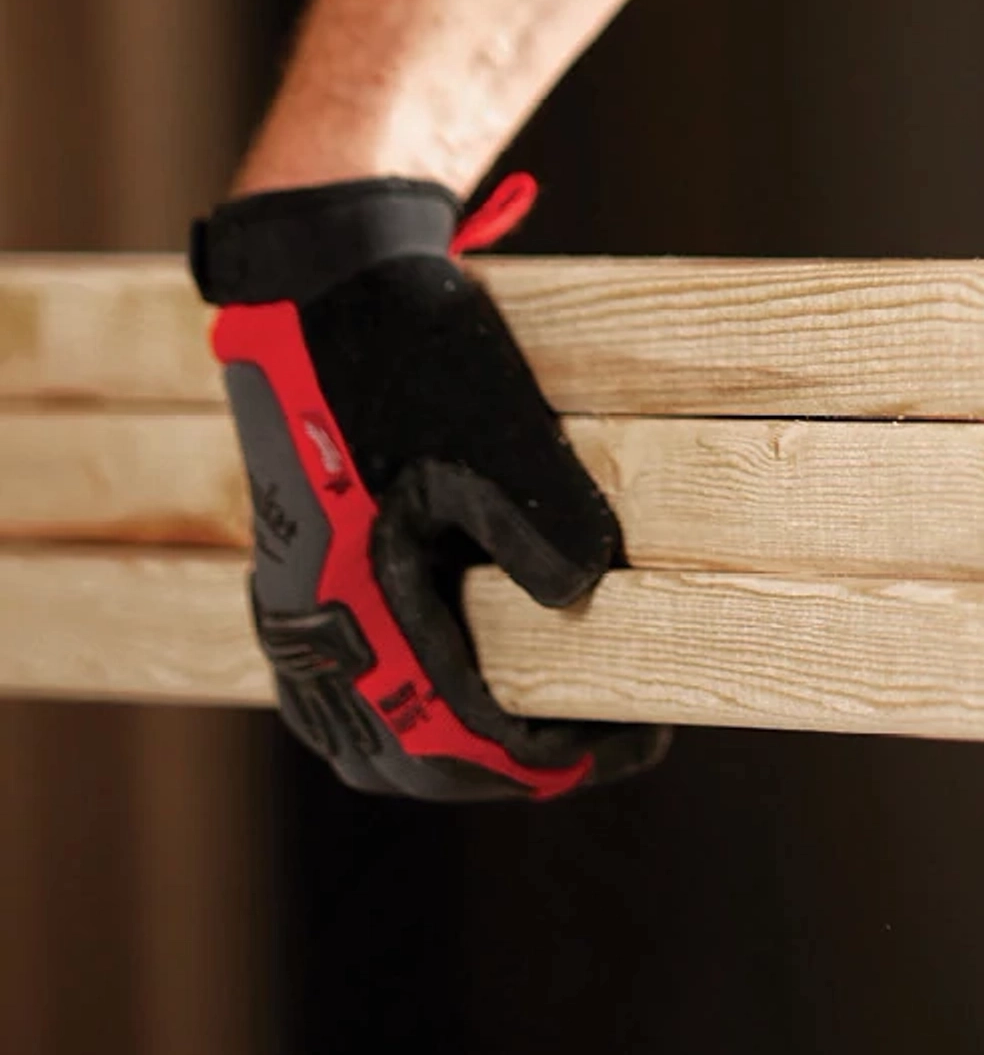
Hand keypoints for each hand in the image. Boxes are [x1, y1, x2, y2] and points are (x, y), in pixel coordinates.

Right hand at [190, 174, 665, 803]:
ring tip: (544, 730)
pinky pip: (337, 690)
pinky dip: (403, 710)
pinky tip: (463, 687)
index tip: (624, 748)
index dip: (537, 754)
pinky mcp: (295, 578)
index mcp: (349, 599)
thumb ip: (541, 519)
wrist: (322, 288)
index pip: (445, 725)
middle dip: (498, 766)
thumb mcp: (494, 428)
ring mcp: (289, 605)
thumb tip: (588, 599)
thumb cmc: (409, 351)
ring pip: (361, 731)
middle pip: (398, 753)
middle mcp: (305, 622)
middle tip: (601, 745)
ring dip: (446, 748)